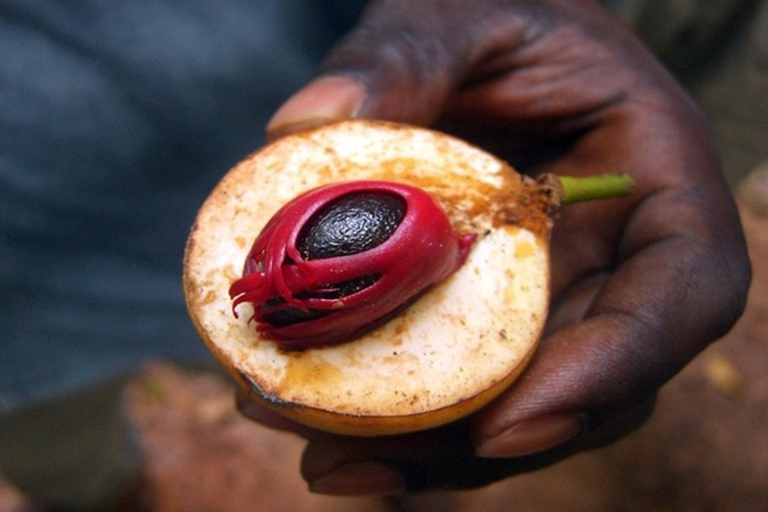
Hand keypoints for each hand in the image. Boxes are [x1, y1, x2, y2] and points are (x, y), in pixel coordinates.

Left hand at [240, 0, 750, 494]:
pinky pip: (467, 379)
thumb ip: (403, 58)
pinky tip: (316, 425)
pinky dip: (403, 416)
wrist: (477, 47)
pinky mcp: (495, 311)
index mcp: (658, 182)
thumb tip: (301, 123)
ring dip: (430, 449)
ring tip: (324, 457)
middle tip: (362, 459)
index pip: (683, 293)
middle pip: (589, 383)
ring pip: (524, 403)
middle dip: (486, 441)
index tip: (509, 424)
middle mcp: (617, 258)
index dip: (614, 372)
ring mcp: (558, 295)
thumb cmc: (495, 17)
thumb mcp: (461, 16)